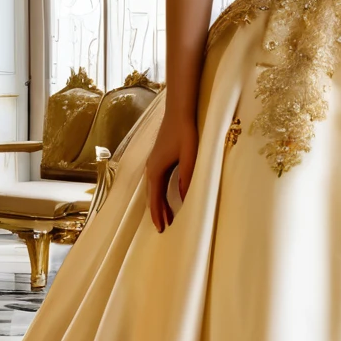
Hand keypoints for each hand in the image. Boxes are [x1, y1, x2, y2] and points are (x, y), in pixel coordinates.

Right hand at [144, 113, 198, 230]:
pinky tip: (165, 195)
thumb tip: (184, 198)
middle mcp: (151, 168)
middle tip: (163, 228)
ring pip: (153, 189)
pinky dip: (159, 192)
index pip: (156, 198)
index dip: (158, 214)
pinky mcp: (157, 158)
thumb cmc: (185, 133)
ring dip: (158, 203)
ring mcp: (152, 163)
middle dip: (157, 212)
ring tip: (165, 216)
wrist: (178, 112)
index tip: (162, 229)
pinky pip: (156, 181)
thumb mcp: (190, 157)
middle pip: (152, 196)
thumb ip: (187, 177)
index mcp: (156, 170)